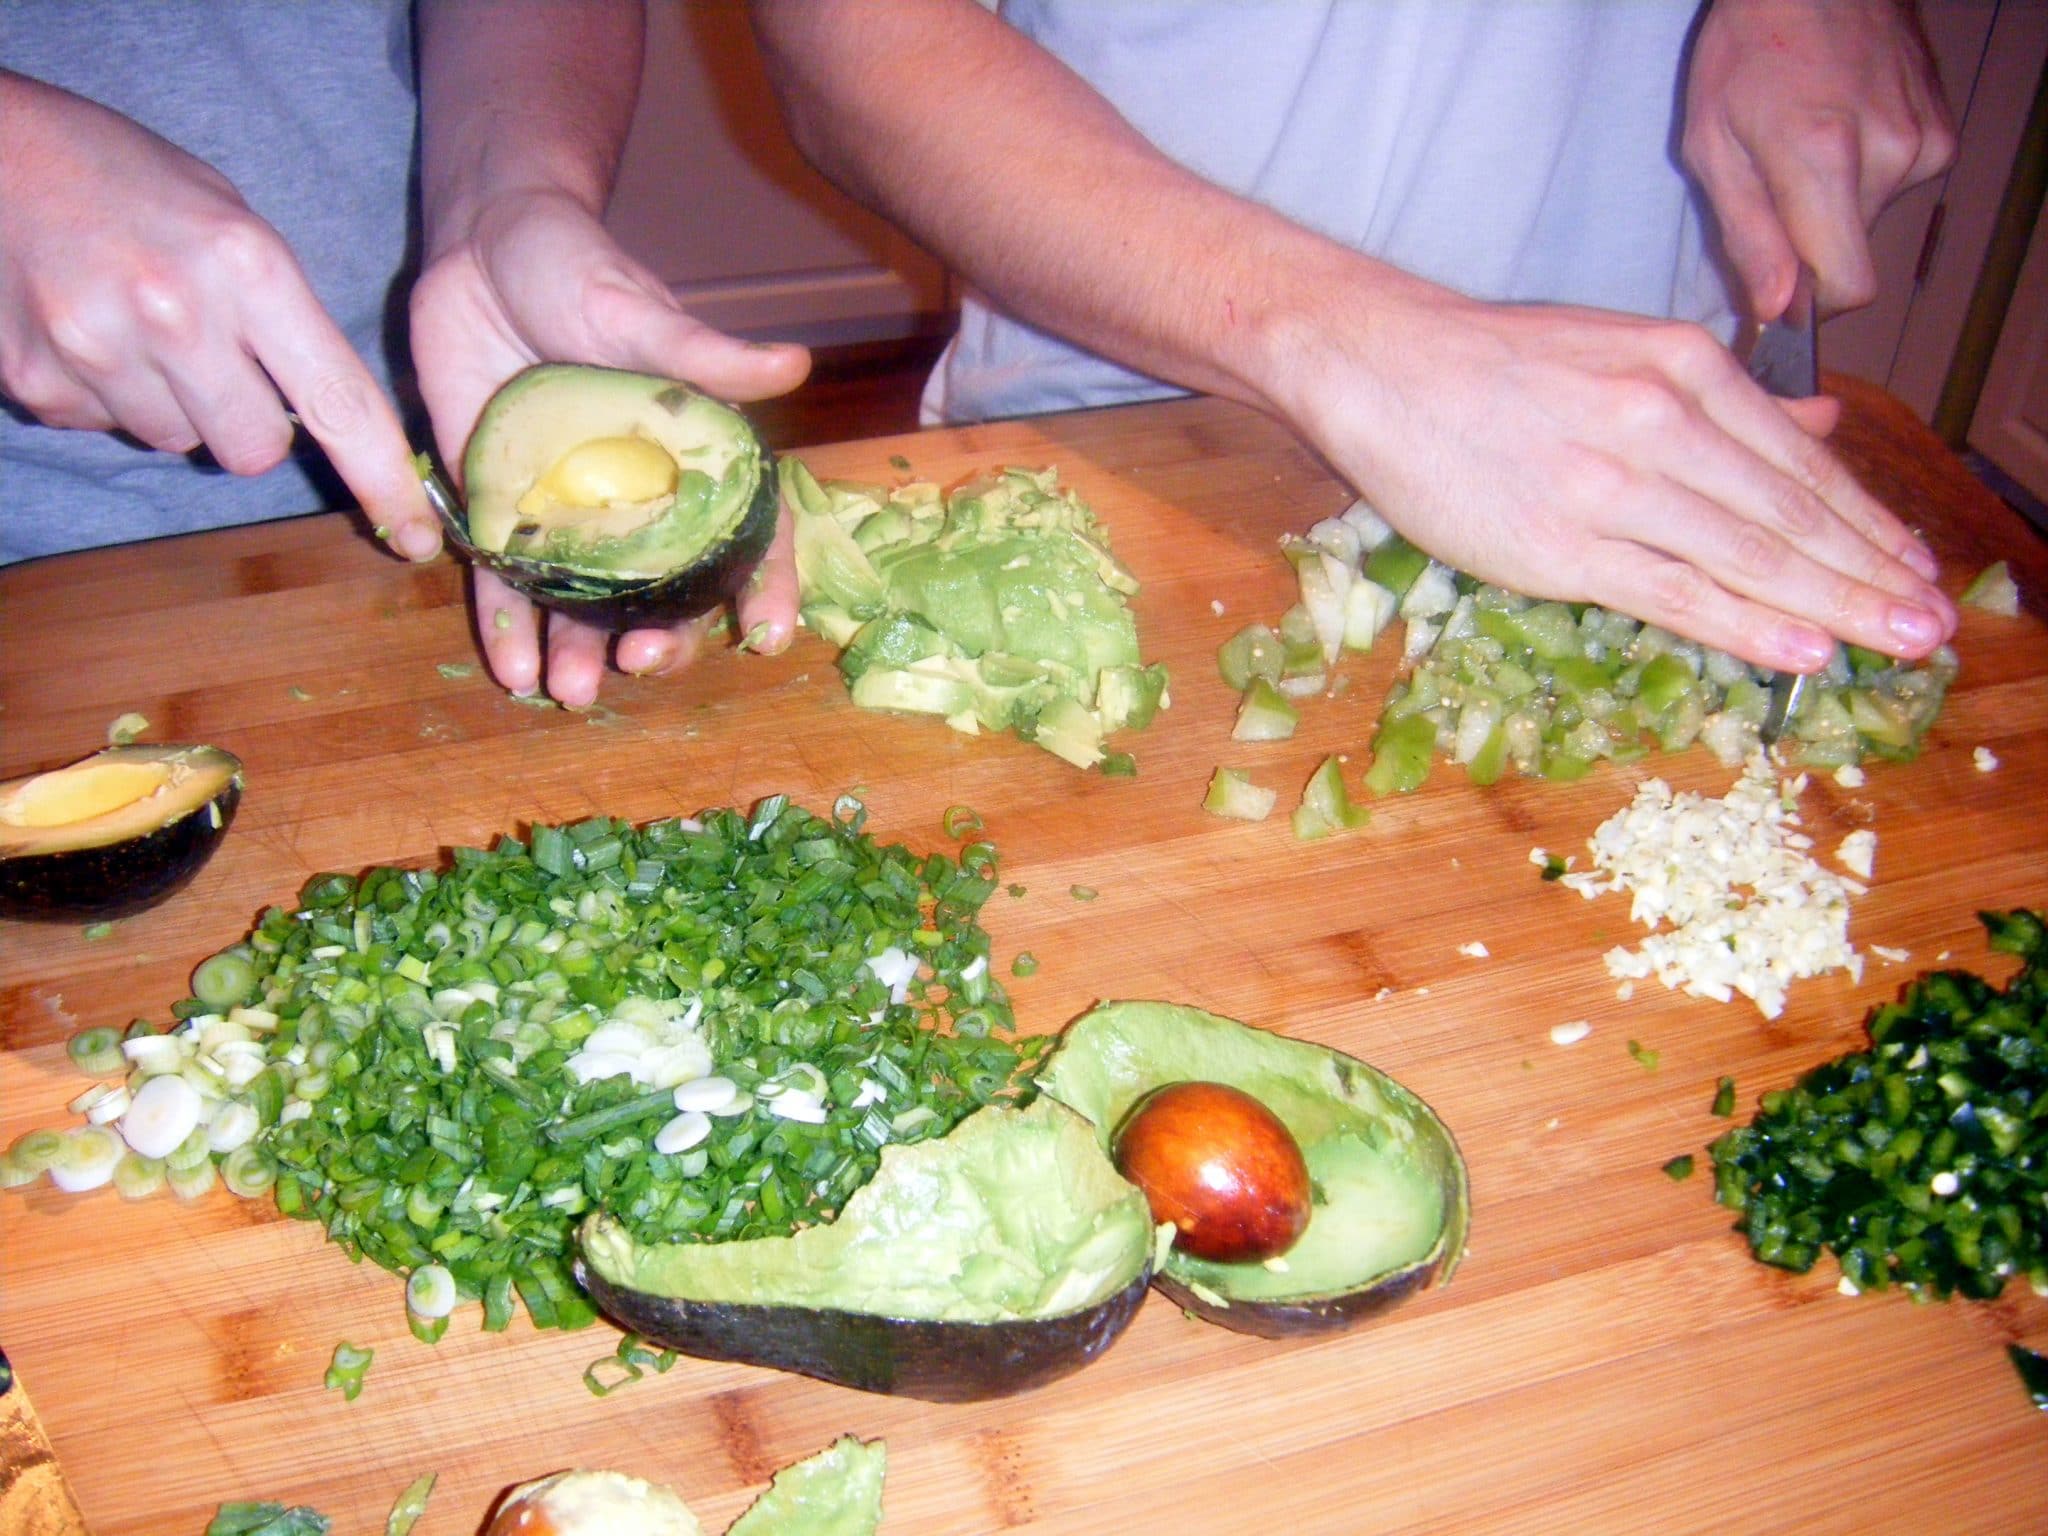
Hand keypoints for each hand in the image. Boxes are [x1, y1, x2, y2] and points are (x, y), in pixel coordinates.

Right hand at [0, 73, 440, 558]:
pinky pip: (102, 427)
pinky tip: (84, 327)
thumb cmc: (128, 180)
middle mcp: (175, 313)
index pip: (340, 402)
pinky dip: (103, 393)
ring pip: (177, 443)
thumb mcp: (233, 221)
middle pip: (254, 451)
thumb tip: (334, 418)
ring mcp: (97, 349)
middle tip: (214, 361)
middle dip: (249, 426)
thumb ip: (284, 317)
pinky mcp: (34, 380)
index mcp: (246, 266)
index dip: (383, 478)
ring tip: (135, 324)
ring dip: (171, 404)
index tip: (416, 533)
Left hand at [409, 190, 808, 706]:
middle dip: (660, 638)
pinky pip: (508, 578)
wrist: (478, 248)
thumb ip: (705, 356)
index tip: (765, 636)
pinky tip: (511, 667)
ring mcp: (569, 509)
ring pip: (586, 598)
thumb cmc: (578, 269)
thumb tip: (793, 366)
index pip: (745, 531)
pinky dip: (509, 624)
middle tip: (640, 666)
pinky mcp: (502, 507)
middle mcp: (637, 496)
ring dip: (582, 651)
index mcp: (690, 456)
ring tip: (570, 693)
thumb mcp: (638, 314)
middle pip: (664, 586)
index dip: (763, 585)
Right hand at [1278, 281, 1955, 672]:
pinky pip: (1673, 590)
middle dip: (1870, 574)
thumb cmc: (1497, 364)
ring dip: (1832, 606)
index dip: (1866, 522)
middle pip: (1789, 513)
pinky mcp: (1561, 542)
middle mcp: (1662, 419)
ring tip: (1893, 642)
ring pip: (1746, 554)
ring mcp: (1612, 484)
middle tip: (1930, 626)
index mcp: (1683, 367)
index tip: (1914, 566)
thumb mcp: (1626, 350)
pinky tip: (1801, 648)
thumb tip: (1820, 424)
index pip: (1799, 461)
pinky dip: (1745, 622)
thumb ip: (1727, 396)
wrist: (1383, 365)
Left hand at [1683, 0, 1954, 318]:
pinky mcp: (1940, 131)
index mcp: (1823, 162)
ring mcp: (1923, 140)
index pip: (1847, 288)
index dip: (1811, 307)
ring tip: (1803, 148)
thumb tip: (1776, 309)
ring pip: (1871, 222)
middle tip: (1774, 193)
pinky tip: (1837, 130)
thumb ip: (1747, 235)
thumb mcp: (1712, 146)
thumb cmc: (1745, 52)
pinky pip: (1894, 186)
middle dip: (1810, 246)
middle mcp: (1888, 155)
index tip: (1780, 296)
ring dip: (1833, 207)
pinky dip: (1862, 177)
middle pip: (1853, 256)